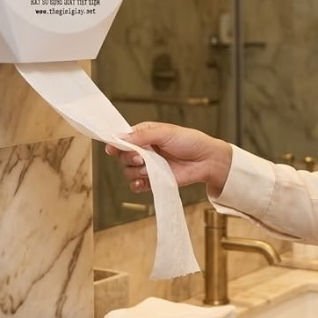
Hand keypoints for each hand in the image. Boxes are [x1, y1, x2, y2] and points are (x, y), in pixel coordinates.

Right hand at [105, 122, 232, 197]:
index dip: (116, 143)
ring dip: (135, 172)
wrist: (206, 160)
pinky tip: (142, 181)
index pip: (123, 138)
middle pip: (123, 157)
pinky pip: (136, 185)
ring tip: (148, 168)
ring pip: (128, 171)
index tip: (112, 149)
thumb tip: (119, 137)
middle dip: (128, 159)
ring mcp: (148, 166)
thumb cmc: (189, 141)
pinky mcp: (153, 180)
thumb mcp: (165, 133)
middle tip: (141, 159)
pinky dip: (136, 184)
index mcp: (145, 134)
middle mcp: (144, 150)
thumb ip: (142, 136)